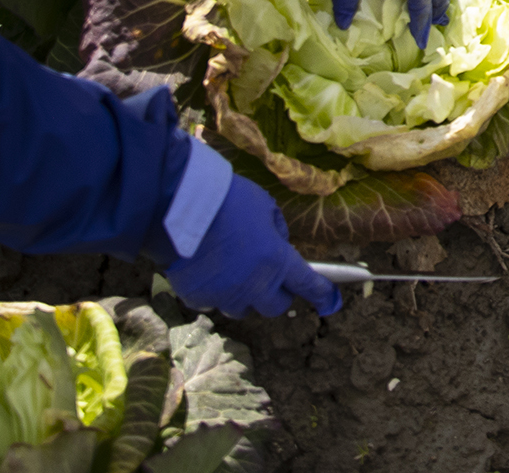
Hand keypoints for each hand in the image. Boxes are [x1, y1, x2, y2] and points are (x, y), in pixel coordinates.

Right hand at [165, 177, 340, 317]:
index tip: (330, 303)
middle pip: (274, 307)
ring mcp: (225, 296)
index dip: (321, 295)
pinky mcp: (197, 299)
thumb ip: (277, 232)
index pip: (307, 285)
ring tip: (232, 271)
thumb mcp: (265, 207)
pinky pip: (212, 302)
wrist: (179, 208)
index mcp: (277, 262)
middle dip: (276, 294)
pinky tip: (207, 270)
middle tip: (268, 276)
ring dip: (244, 295)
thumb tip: (277, 245)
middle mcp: (254, 286)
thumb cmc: (228, 201)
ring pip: (242, 308)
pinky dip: (214, 291)